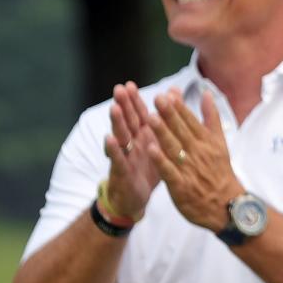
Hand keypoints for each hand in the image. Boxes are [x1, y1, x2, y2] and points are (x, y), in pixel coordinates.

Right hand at [102, 82, 160, 220]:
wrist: (136, 198)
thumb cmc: (148, 167)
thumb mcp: (158, 143)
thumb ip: (165, 119)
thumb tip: (173, 94)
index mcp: (143, 135)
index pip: (138, 114)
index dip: (133, 100)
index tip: (129, 84)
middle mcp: (132, 143)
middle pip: (127, 121)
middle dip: (123, 105)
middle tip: (119, 89)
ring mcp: (125, 156)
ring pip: (120, 136)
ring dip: (117, 123)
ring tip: (115, 108)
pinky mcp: (121, 171)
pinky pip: (118, 159)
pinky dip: (113, 149)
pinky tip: (109, 138)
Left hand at [145, 88, 243, 232]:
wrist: (225, 204)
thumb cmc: (219, 171)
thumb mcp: (220, 141)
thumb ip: (212, 118)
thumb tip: (207, 94)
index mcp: (206, 141)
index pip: (190, 121)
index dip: (178, 107)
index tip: (167, 94)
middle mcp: (198, 152)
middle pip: (181, 130)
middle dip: (168, 114)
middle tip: (157, 98)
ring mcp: (189, 169)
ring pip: (173, 147)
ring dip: (162, 132)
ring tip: (150, 118)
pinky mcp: (181, 185)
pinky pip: (169, 171)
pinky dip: (160, 160)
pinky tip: (150, 149)